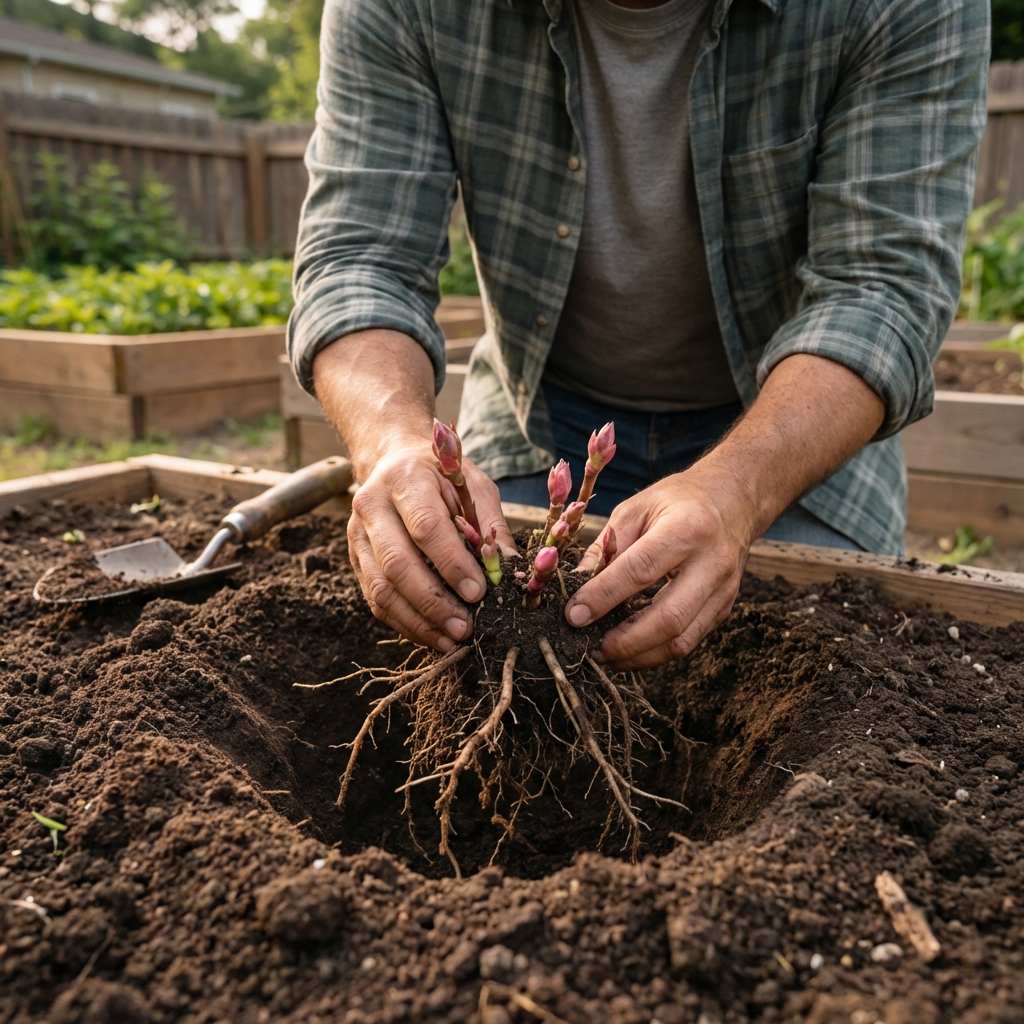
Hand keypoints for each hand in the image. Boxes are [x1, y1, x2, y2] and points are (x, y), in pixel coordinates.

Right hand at [347, 436, 515, 650]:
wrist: (393, 459)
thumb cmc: (441, 475)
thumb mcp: (473, 486)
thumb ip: (492, 525)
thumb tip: (511, 571)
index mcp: (405, 480)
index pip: (426, 528)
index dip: (452, 564)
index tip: (478, 592)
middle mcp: (372, 506)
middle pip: (397, 564)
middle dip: (433, 602)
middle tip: (465, 627)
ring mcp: (358, 535)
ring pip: (381, 588)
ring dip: (417, 620)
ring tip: (451, 639)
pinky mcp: (355, 558)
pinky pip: (374, 598)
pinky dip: (404, 622)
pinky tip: (432, 634)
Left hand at [565, 470, 753, 669]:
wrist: (735, 500)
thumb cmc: (679, 501)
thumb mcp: (637, 508)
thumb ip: (607, 546)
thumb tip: (576, 585)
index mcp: (686, 528)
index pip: (639, 570)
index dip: (603, 596)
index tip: (573, 615)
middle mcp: (712, 563)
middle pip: (668, 618)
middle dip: (624, 642)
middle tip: (590, 647)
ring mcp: (724, 590)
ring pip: (681, 640)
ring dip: (639, 656)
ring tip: (606, 656)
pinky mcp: (725, 608)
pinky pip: (689, 641)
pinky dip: (655, 651)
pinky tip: (630, 649)